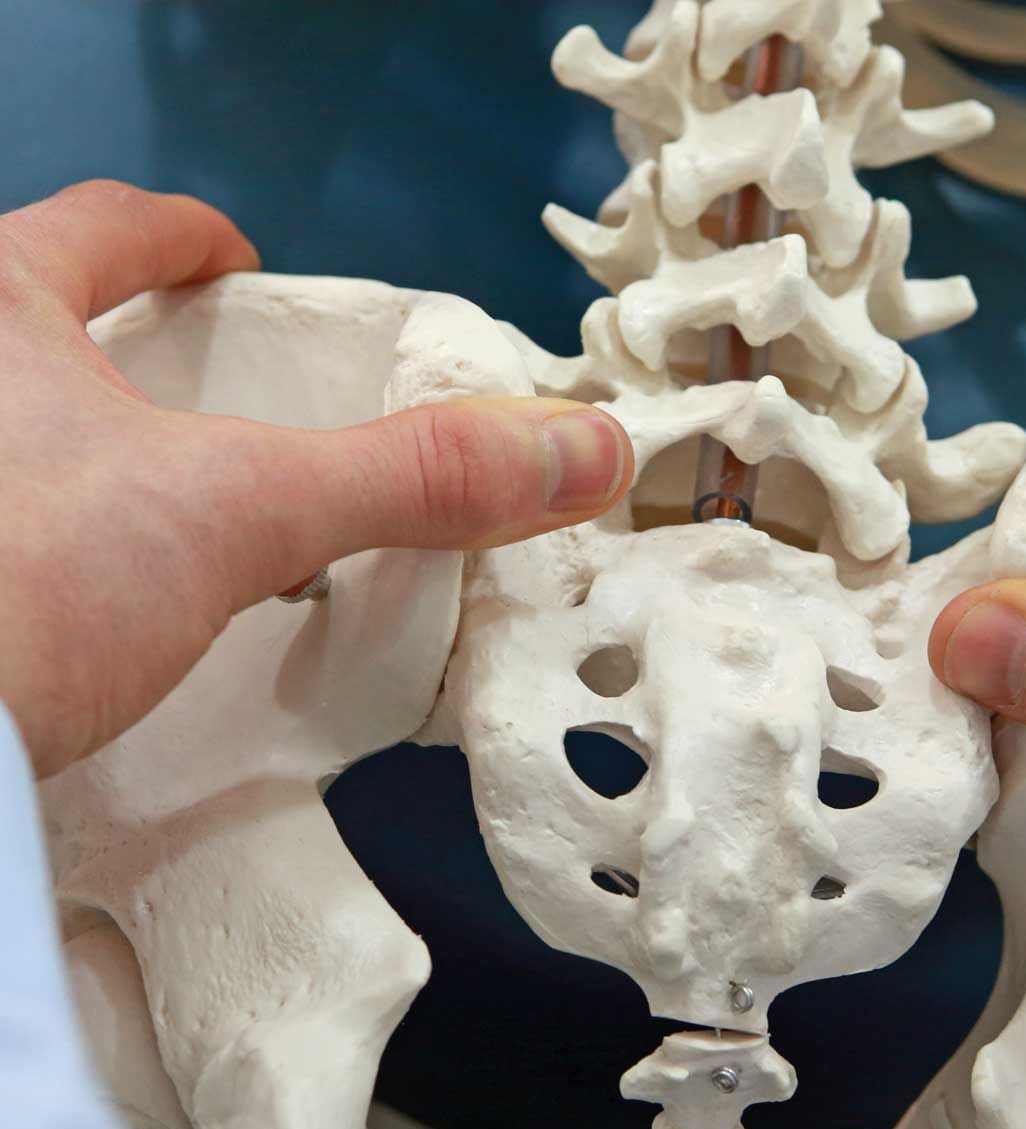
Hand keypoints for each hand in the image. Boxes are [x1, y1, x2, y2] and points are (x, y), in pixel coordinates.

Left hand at [0, 181, 632, 777]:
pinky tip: (90, 613)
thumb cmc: (19, 577)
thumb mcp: (238, 512)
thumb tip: (579, 450)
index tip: (235, 260)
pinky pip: (11, 537)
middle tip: (212, 398)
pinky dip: (53, 553)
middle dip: (128, 355)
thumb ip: (408, 480)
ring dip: (82, 458)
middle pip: (36, 326)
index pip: (101, 228)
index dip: (182, 239)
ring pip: (14, 438)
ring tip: (165, 513)